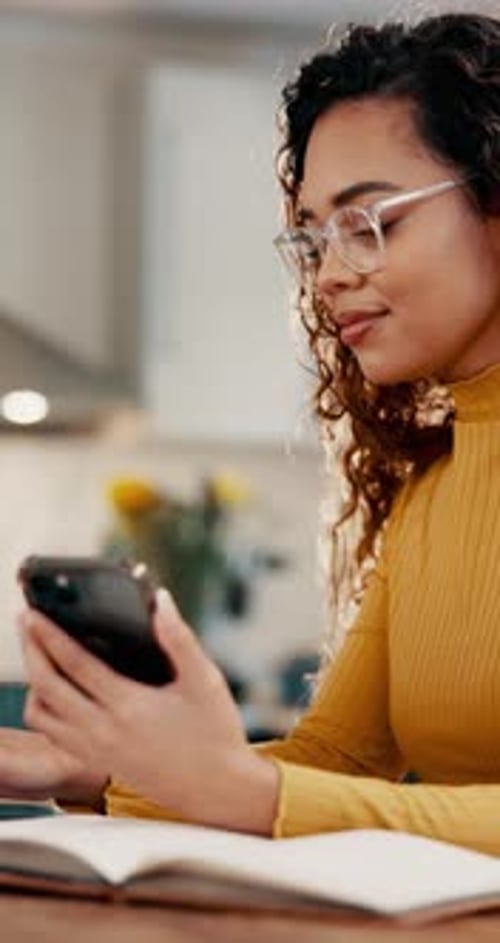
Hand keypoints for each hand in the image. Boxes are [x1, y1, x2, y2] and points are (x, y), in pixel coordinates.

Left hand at [19, 590, 278, 832]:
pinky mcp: (98, 761)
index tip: (33, 614)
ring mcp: (97, 750)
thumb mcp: (204, 680)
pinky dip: (45, 709)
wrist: (217, 791)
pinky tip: (58, 690)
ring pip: (42, 715)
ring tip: (40, 654)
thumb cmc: (215, 734)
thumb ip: (179, 638)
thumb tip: (159, 601)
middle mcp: (104, 732)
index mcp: (129, 707)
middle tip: (27, 623)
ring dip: (33, 682)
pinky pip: (54, 735)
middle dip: (31, 651)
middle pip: (46, 687)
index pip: (75, 665)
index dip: (49, 636)